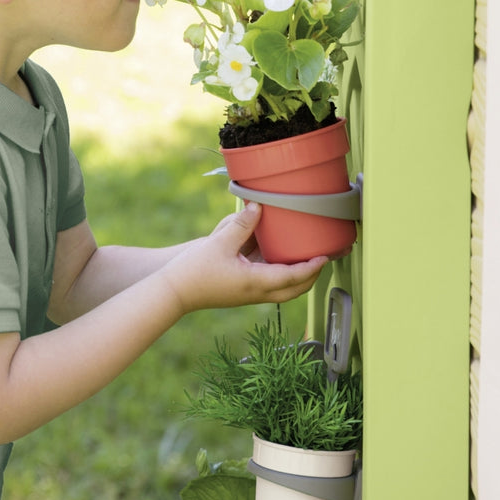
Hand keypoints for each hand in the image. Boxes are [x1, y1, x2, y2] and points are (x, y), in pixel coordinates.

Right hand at [157, 202, 327, 314]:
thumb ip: (241, 224)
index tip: (325, 256)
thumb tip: (259, 206)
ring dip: (298, 277)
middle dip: (312, 276)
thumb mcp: (219, 242)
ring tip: (306, 258)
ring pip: (283, 289)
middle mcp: (256, 292)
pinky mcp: (241, 290)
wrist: (174, 291)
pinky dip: (280, 273)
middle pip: (294, 290)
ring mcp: (249, 293)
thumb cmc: (194, 271)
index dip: (312, 267)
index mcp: (255, 282)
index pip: (293, 277)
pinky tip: (277, 257)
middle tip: (323, 259)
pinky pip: (269, 283)